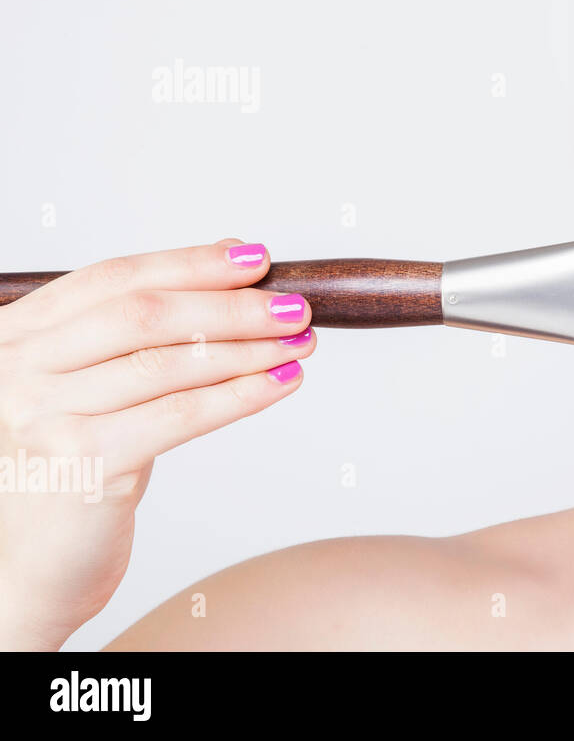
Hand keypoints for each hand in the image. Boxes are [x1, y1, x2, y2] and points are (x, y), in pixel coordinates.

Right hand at [0, 239, 314, 649]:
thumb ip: (148, 326)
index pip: (114, 278)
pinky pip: (181, 415)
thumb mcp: (101, 382)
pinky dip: (241, 394)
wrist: (34, 565)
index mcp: (18, 334)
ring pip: (170, 364)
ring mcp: (45, 416)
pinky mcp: (84, 463)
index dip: (190, 264)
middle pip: (144, 316)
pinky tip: (282, 381)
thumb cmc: (77, 463)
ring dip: (249, 348)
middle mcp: (18, 369)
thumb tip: (230, 253)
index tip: (254, 259)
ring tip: (299, 341)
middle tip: (293, 305)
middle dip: (230, 306)